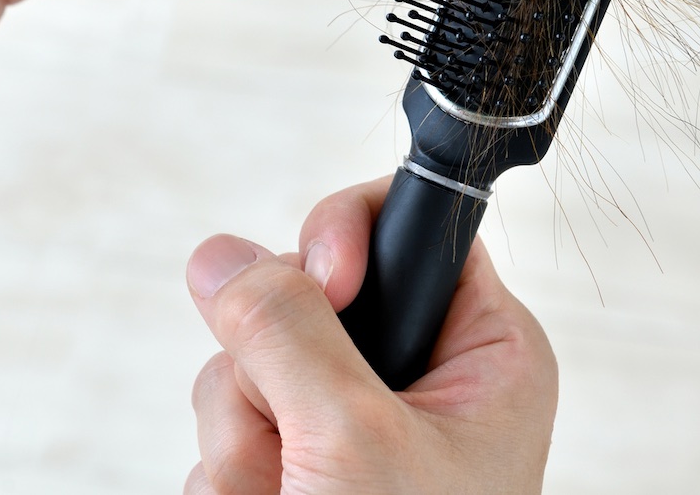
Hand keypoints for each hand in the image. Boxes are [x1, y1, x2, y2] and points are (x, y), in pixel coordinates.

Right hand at [184, 177, 557, 493]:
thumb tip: (220, 257)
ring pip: (248, 372)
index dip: (345, 234)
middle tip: (303, 448)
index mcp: (479, 354)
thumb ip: (286, 332)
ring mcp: (352, 428)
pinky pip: (229, 432)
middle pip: (301, 300)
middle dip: (273, 377)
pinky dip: (234, 481)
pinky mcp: (301, 469)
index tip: (323, 279)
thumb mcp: (353, 440)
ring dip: (247, 444)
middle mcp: (418, 381)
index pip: (408, 229)